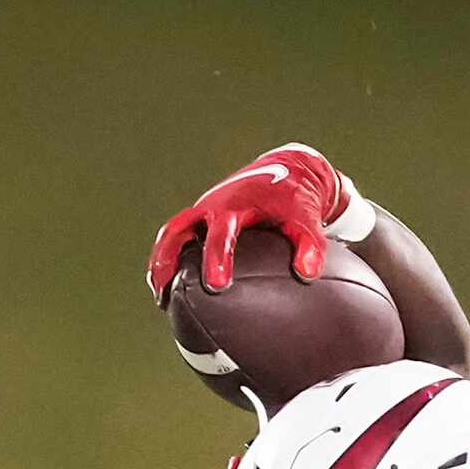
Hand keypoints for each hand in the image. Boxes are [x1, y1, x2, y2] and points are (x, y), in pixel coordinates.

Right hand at [146, 143, 355, 299]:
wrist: (284, 172)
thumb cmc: (294, 199)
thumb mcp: (306, 218)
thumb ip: (309, 244)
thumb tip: (307, 274)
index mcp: (236, 204)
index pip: (221, 232)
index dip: (217, 257)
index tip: (216, 285)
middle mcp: (211, 207)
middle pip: (178, 231)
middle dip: (169, 261)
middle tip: (167, 295)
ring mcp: (202, 212)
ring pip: (170, 234)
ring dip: (160, 263)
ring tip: (160, 296)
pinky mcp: (200, 219)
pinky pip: (176, 238)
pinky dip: (168, 260)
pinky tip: (169, 289)